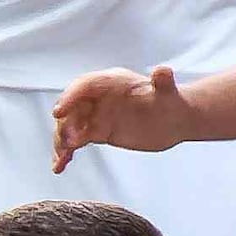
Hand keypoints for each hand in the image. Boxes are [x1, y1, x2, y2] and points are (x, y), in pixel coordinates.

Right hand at [51, 64, 197, 163]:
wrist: (176, 121)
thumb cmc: (171, 102)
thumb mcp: (168, 93)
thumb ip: (163, 81)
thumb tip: (163, 70)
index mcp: (112, 82)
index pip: (85, 86)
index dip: (70, 97)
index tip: (59, 111)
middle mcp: (100, 97)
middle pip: (72, 107)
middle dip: (64, 124)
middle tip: (65, 142)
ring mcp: (97, 114)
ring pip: (71, 126)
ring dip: (62, 141)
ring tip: (61, 157)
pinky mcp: (98, 131)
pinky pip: (77, 140)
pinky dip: (67, 152)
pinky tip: (60, 165)